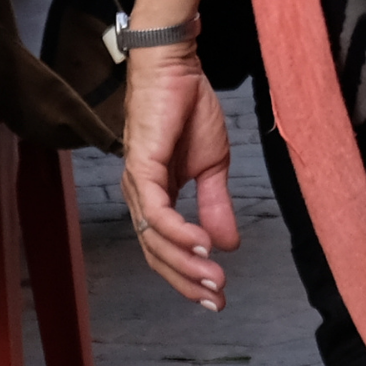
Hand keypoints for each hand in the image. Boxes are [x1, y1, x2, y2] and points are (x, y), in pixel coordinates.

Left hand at [121, 41, 239, 309]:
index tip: (217, 297)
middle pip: (157, 254)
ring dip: (185, 263)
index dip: (189, 276)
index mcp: (154, 197)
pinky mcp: (141, 167)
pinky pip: (157, 210)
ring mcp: (137, 184)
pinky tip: (201, 243)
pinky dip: (178, 231)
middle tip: (217, 299)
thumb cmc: (188, 108)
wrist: (176, 67)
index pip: (166, 250)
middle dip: (187, 281)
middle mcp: (139, 197)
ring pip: (155, 239)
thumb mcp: (213, 164)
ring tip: (215, 278)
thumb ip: (216, 204)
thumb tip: (228, 244)